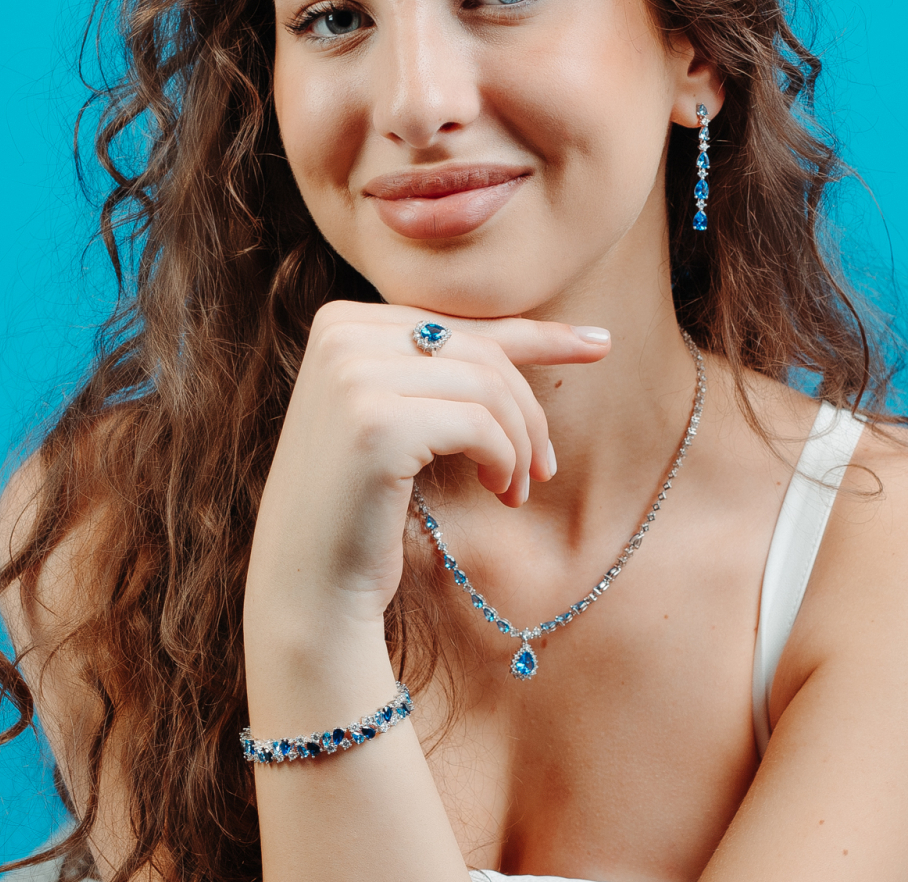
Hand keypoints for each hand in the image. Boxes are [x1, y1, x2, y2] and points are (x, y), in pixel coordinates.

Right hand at [245, 300, 610, 632]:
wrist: (308, 586)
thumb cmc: (360, 506)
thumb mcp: (401, 416)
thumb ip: (446, 368)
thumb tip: (566, 333)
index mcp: (340, 322)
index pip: (459, 324)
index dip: (537, 337)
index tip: (599, 343)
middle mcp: (338, 334)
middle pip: (480, 353)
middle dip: (528, 412)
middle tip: (544, 469)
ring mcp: (352, 376)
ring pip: (488, 387)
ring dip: (520, 444)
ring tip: (516, 488)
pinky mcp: (375, 423)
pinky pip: (480, 425)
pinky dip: (505, 460)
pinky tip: (500, 491)